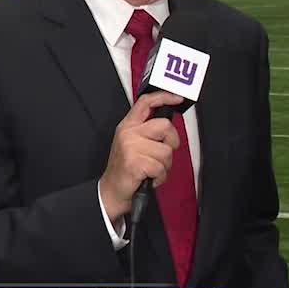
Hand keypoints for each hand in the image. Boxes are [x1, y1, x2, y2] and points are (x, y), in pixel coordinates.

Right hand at [98, 91, 182, 223]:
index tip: (177, 97)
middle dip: (171, 142)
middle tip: (161, 154)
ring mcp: (130, 147)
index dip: (164, 96)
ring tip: (151, 169)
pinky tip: (149, 177)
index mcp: (128, 126)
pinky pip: (161, 167)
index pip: (146, 102)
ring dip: (164, 165)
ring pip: (166, 151)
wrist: (112, 191)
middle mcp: (128, 133)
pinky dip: (160, 177)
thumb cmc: (126, 169)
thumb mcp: (132, 144)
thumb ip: (147, 131)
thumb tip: (169, 125)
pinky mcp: (134, 163)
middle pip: (165, 126)